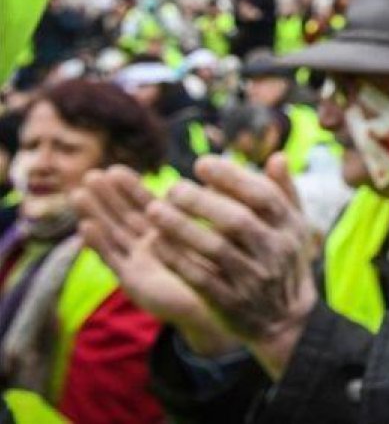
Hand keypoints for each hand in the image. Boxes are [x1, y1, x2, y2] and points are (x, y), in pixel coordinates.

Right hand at [74, 168, 238, 356]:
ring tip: (78, 193)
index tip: (115, 169)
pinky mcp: (134, 281)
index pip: (144, 204)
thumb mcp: (215, 231)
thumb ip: (209, 208)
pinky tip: (85, 227)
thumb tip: (214, 179)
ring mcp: (139, 263)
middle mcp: (148, 246)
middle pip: (122, 216)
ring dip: (95, 214)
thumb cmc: (222, 267)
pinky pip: (113, 259)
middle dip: (106, 196)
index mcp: (166, 231)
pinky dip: (98, 244)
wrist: (223, 305)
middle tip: (90, 174)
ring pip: (112, 233)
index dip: (129, 188)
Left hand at [146, 154, 316, 378]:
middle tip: (172, 187)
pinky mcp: (230, 302)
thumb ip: (283, 192)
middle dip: (202, 202)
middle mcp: (275, 252)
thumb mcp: (293, 227)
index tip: (201, 164)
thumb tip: (277, 156)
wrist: (284, 320)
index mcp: (290, 228)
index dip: (233, 177)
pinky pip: (200, 278)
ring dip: (182, 228)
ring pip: (215, 249)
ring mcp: (253, 279)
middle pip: (238, 221)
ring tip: (153, 210)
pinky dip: (177, 259)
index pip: (263, 196)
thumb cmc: (283, 261)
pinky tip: (156, 242)